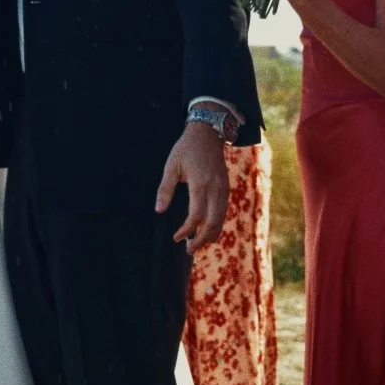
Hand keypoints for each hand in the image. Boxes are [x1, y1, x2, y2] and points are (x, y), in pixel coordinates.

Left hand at [155, 123, 228, 253]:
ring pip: (220, 219)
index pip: (196, 215)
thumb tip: (158, 210)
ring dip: (210, 235)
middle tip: (188, 250)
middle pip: (212, 222)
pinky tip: (207, 231)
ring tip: (197, 245)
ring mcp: (223, 189)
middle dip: (201, 240)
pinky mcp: (226, 188)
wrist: (207, 134)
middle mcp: (215, 189)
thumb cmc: (186, 149)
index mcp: (200, 184)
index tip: (176, 238)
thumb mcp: (171, 166)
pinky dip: (216, 224)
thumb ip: (165, 188)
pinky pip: (223, 212)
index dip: (187, 230)